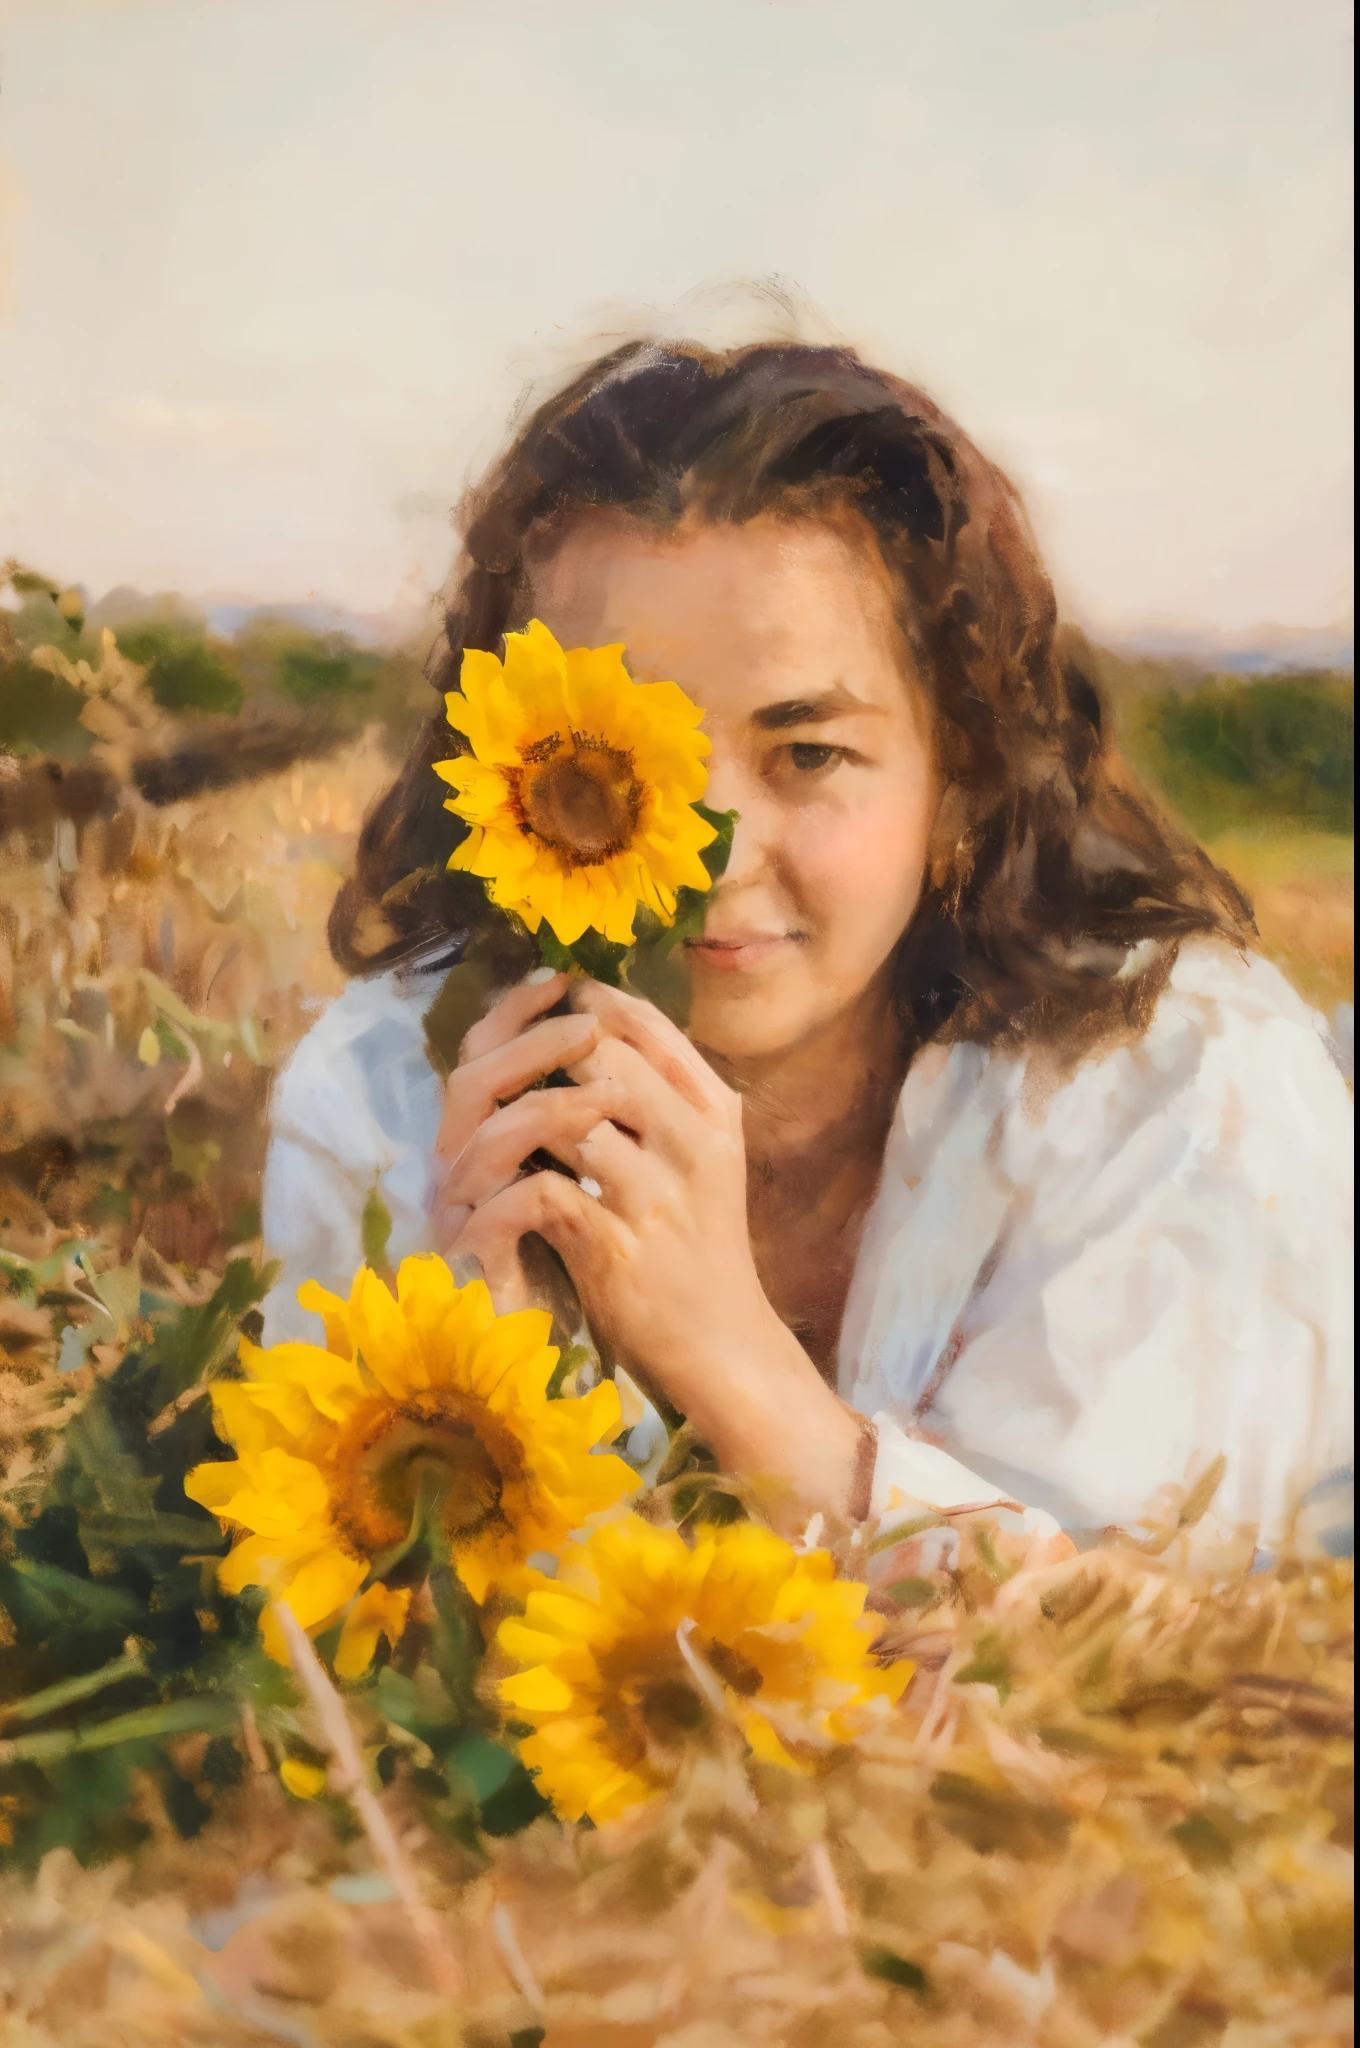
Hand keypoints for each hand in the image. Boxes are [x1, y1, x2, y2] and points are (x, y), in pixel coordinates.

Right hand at [430, 969, 598, 1265]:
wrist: (609, 1346)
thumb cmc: (606, 1248)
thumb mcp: (602, 1164)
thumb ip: (594, 1106)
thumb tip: (622, 1025)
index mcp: (487, 1133)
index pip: (485, 1048)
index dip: (520, 1010)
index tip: (572, 981)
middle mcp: (459, 1161)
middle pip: (472, 1069)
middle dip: (533, 1038)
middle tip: (590, 1024)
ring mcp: (458, 1204)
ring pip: (477, 1118)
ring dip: (544, 1091)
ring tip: (607, 1085)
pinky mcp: (473, 1251)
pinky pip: (494, 1193)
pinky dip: (543, 1161)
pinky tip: (592, 1155)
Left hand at [437, 976, 863, 1522]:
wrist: (724, 1344)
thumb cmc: (698, 1245)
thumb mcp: (697, 1159)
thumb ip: (656, 1098)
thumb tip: (584, 1031)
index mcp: (714, 1108)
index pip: (644, 1023)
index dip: (581, 1006)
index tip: (537, 1015)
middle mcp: (692, 1140)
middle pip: (597, 1055)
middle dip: (530, 1065)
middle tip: (492, 1087)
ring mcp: (657, 1193)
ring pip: (561, 1115)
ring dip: (498, 1133)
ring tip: (469, 1154)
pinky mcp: (618, 1247)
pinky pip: (540, 1195)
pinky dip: (498, 1203)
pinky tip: (480, 1217)